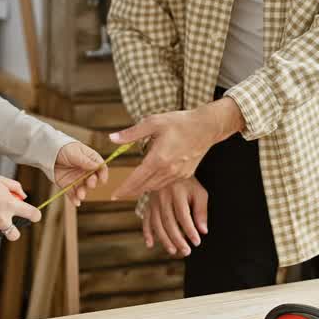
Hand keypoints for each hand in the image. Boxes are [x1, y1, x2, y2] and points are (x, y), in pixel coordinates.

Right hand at [0, 172, 40, 239]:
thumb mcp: (0, 179)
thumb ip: (15, 188)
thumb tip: (23, 196)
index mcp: (10, 205)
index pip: (32, 214)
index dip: (35, 215)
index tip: (33, 215)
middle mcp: (2, 219)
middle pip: (15, 235)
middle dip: (13, 231)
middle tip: (6, 222)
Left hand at [52, 141, 108, 205]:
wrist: (47, 151)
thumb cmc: (63, 148)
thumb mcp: (75, 152)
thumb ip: (86, 161)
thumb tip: (98, 166)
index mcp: (90, 160)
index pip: (100, 168)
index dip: (103, 174)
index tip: (102, 180)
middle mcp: (85, 170)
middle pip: (93, 179)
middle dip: (92, 183)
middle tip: (90, 184)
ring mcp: (76, 178)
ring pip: (83, 188)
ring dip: (83, 192)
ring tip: (80, 195)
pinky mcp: (67, 184)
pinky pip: (72, 193)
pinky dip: (74, 199)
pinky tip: (76, 202)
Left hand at [109, 98, 243, 199]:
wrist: (206, 127)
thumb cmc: (179, 122)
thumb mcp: (153, 122)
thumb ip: (131, 133)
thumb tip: (112, 139)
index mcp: (158, 158)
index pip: (136, 179)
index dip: (124, 189)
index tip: (113, 196)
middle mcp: (168, 170)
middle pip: (144, 186)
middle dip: (131, 191)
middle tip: (120, 194)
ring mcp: (178, 174)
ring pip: (155, 187)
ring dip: (143, 188)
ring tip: (133, 188)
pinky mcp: (185, 175)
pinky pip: (166, 184)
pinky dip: (156, 184)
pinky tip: (151, 180)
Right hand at [141, 178, 208, 256]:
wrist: (170, 169)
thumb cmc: (187, 183)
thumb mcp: (199, 193)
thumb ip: (201, 211)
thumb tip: (203, 230)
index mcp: (177, 192)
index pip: (183, 215)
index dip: (190, 230)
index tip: (196, 242)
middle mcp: (163, 196)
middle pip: (169, 222)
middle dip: (177, 239)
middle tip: (186, 251)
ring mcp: (153, 201)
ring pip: (157, 223)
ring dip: (164, 239)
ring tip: (173, 250)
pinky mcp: (147, 204)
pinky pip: (145, 220)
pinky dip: (147, 233)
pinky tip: (150, 244)